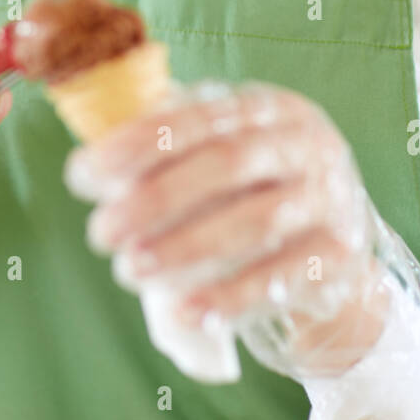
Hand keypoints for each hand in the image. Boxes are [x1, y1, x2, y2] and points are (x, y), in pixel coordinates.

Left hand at [64, 80, 408, 379]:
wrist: (336, 247)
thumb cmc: (257, 191)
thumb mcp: (226, 154)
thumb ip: (170, 151)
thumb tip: (89, 170)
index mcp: (268, 108)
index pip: (198, 116)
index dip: (136, 143)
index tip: (82, 175)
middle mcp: (305, 144)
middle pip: (225, 165)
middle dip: (154, 199)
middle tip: (100, 233)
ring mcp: (328, 198)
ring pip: (253, 222)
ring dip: (184, 248)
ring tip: (129, 270)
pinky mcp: (337, 255)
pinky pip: (279, 277)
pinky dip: (228, 297)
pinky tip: (184, 312)